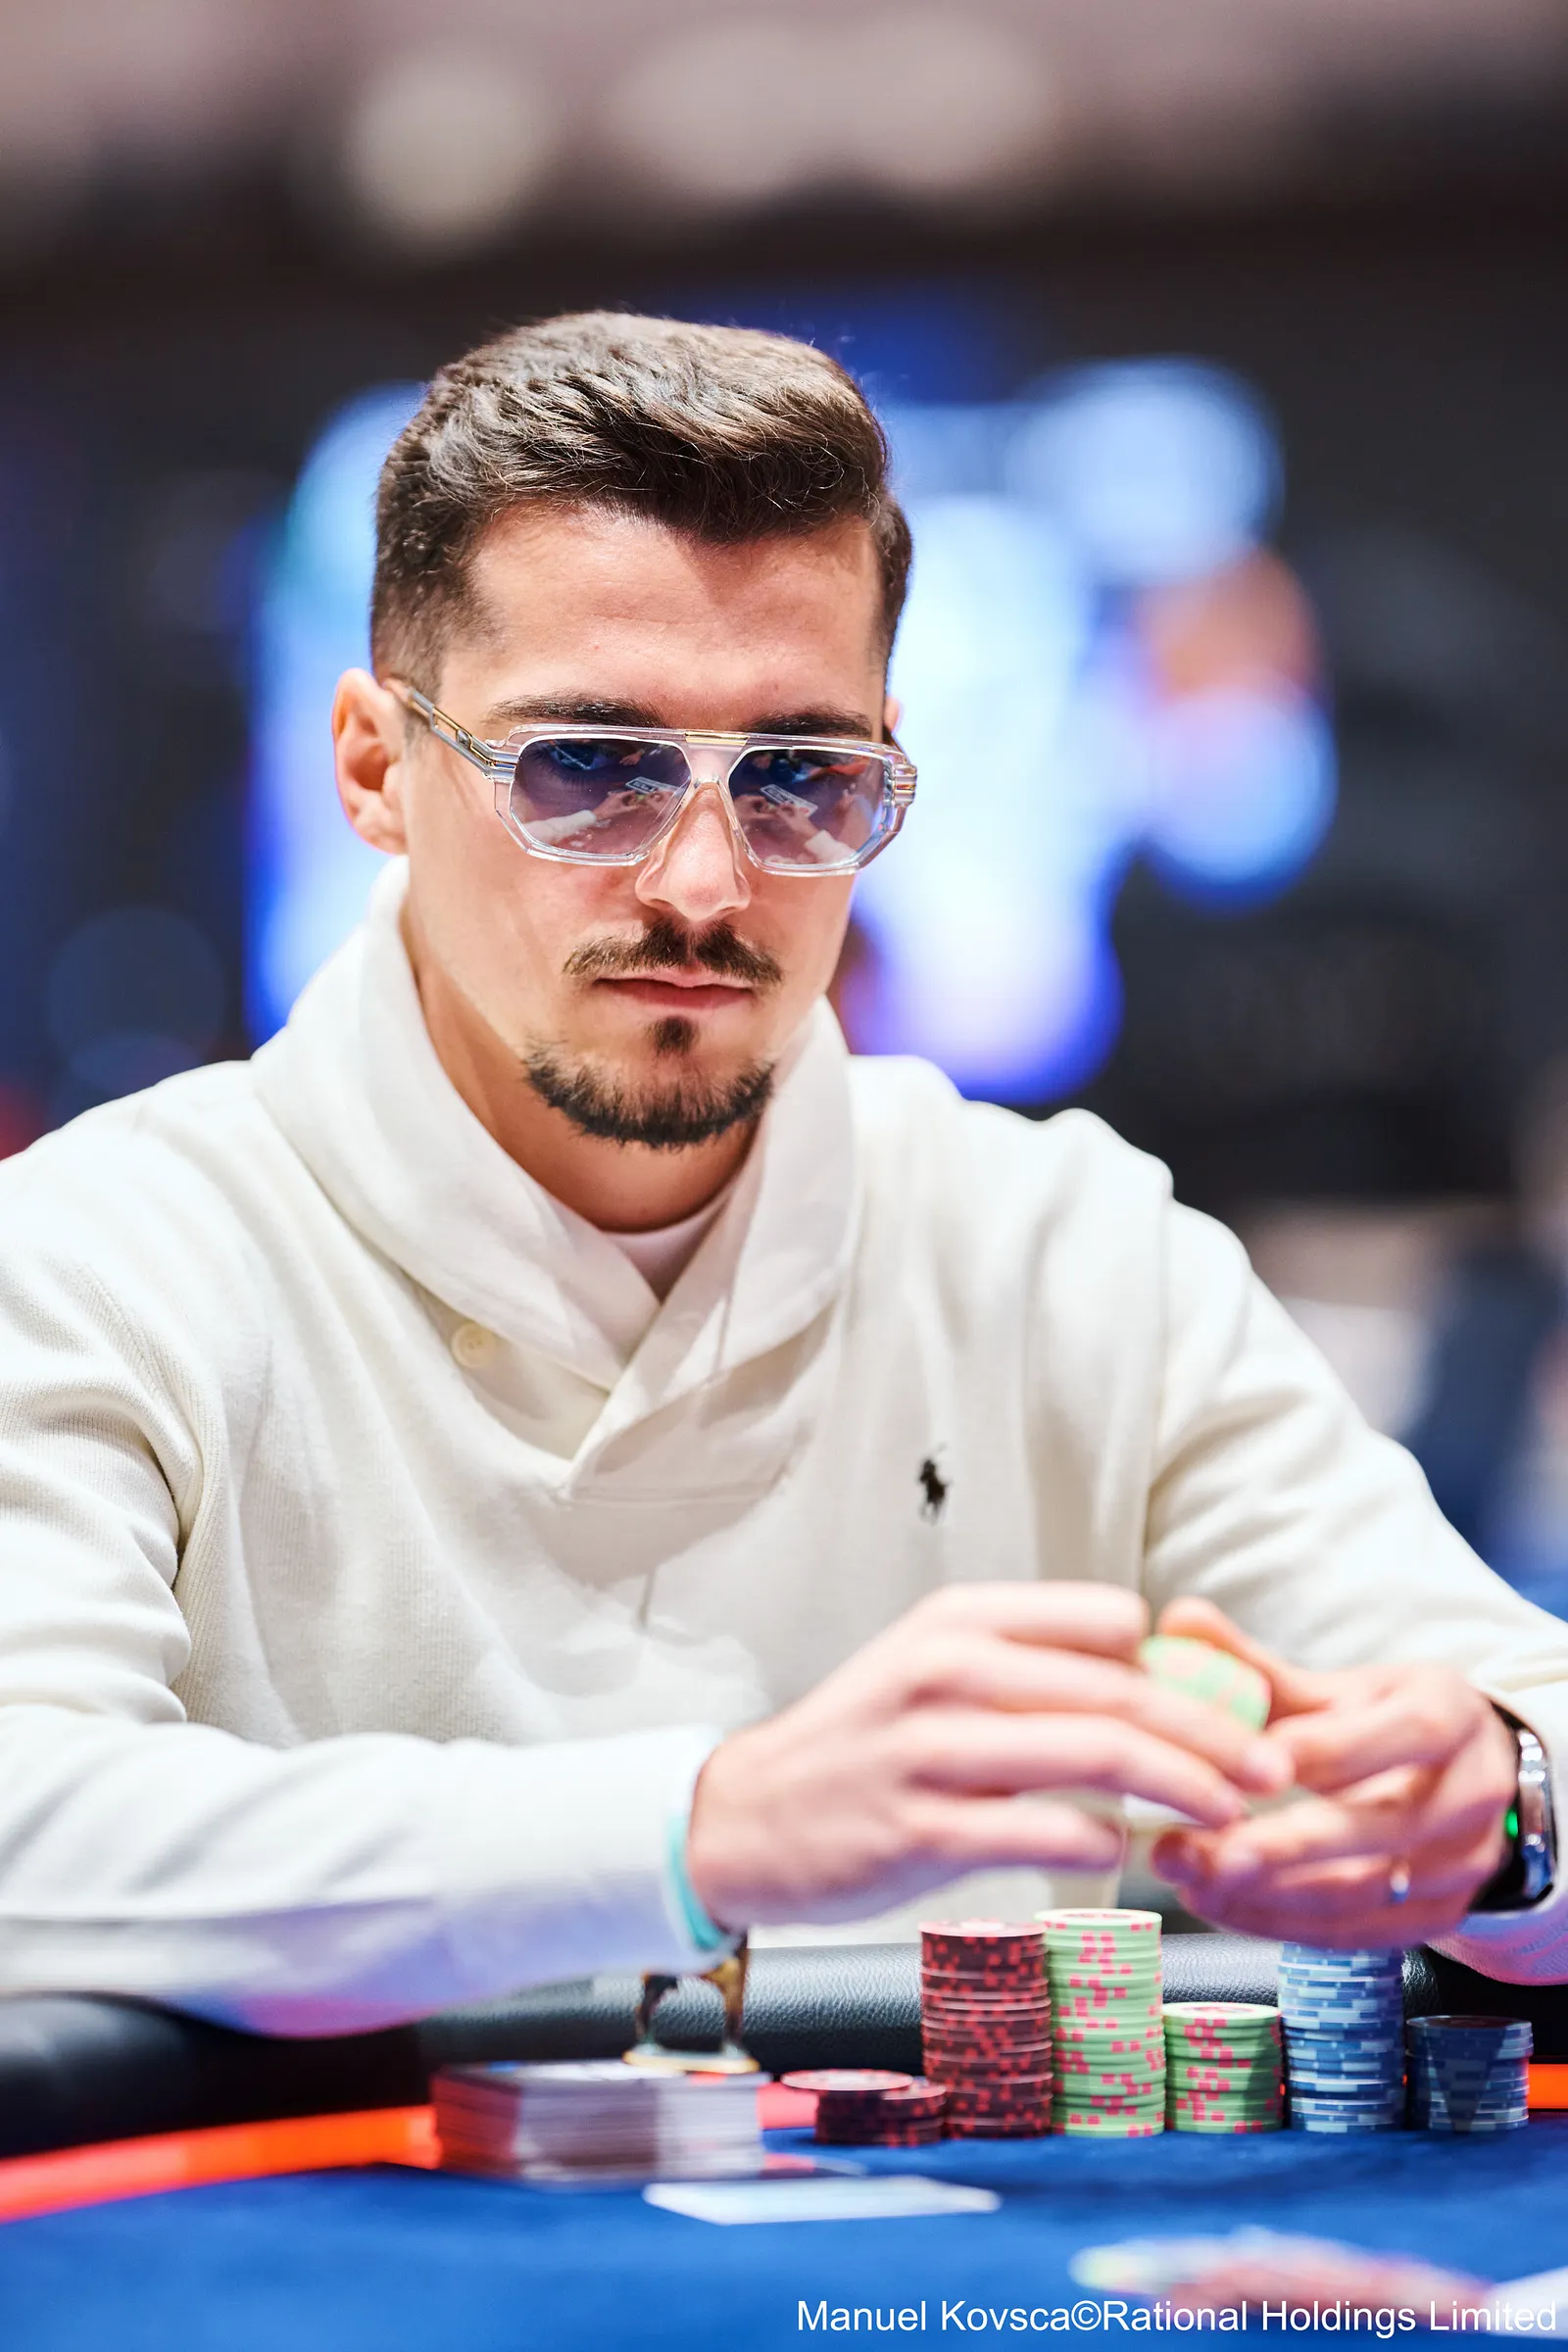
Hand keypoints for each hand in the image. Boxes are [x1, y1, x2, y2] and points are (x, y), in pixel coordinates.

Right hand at [685, 1583, 1291, 1929]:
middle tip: (1271, 1767)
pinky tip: (1130, 1854)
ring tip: (1231, 1813)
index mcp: (958, 1619)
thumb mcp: (933, 1669)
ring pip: (1095, 1757)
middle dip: (1213, 1732)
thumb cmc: (864, 1744)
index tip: (1232, 1705)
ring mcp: (930, 1750)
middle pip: (1118, 1692)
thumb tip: (1154, 1671)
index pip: (1108, 1620)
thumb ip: (1032, 1666)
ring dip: (1182, 1787)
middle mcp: (945, 1670)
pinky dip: (1103, 1845)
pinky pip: (1042, 1832)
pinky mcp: (919, 1831)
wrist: (748, 1817)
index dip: (1181, 1666)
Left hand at [1149, 1596, 1517, 1946]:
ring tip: (1191, 1877)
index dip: (1330, 1750)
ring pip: (1367, 1891)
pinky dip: (1284, 1924)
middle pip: (1384, 1828)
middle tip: (1203, 1850)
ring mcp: (1461, 1864)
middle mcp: (1469, 1794)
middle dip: (1285, 1845)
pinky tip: (1221, 1902)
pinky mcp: (1439, 1917)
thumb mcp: (1340, 1689)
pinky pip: (1358, 1933)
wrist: (1465, 1783)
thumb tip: (1179, 1621)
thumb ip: (1256, 1666)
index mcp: (1449, 1716)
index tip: (1254, 1762)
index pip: (1404, 1734)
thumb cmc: (1387, 1725)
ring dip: (1271, 1893)